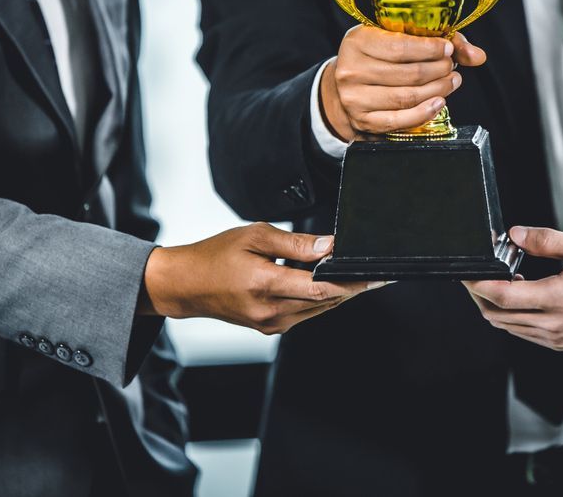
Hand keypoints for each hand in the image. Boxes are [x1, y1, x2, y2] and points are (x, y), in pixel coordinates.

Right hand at [140, 223, 380, 333]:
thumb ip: (294, 243)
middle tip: (376, 275)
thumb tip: (328, 246)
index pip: (321, 288)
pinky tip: (326, 283)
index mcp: (265, 285)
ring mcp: (271, 323)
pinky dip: (319, 299)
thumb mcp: (255, 236)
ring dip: (339, 294)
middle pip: (325, 301)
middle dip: (353, 288)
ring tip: (357, 277)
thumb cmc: (215, 256)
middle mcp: (270, 311)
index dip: (352, 283)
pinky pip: (305, 313)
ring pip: (318, 309)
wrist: (186, 285)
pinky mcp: (270, 327)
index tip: (375, 276)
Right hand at [320, 26, 486, 140]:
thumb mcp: (394, 38)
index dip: (431, 49)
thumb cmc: (376, 57)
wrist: (345, 86)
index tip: (449, 49)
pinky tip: (439, 102)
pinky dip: (424, 113)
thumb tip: (477, 56)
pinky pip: (399, 120)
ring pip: (407, 97)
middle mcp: (351, 70)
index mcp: (357, 42)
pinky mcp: (363, 120)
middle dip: (439, 70)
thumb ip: (436, 42)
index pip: (400, 47)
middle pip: (409, 74)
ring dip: (437, 90)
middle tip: (452, 67)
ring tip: (451, 81)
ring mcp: (355, 98)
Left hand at [464, 226, 562, 350]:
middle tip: (478, 272)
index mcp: (558, 299)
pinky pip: (523, 332)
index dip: (476, 283)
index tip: (466, 270)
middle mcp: (552, 324)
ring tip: (502, 277)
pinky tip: (523, 292)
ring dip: (495, 305)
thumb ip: (546, 240)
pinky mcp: (559, 342)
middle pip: (496, 315)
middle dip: (479, 295)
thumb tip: (514, 234)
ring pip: (507, 326)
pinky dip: (512, 314)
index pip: (501, 296)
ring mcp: (555, 337)